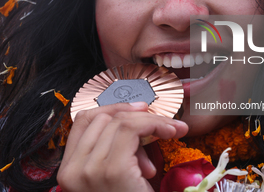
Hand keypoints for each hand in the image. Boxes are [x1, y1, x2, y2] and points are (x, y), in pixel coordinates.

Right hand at [57, 102, 187, 191]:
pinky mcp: (111, 170)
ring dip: (152, 121)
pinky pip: (132, 130)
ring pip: (120, 121)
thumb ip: (119, 151)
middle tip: (162, 122)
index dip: (112, 108)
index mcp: (70, 169)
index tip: (138, 109)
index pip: (83, 121)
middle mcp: (73, 169)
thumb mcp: (118, 175)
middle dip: (137, 115)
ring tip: (171, 132)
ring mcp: (89, 170)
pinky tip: (172, 132)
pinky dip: (156, 125)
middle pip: (104, 118)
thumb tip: (142, 130)